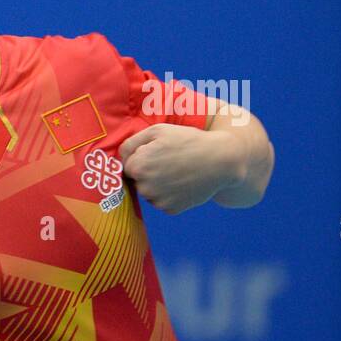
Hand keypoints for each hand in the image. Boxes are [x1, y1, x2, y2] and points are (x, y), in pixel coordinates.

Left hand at [118, 124, 240, 215]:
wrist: (221, 160)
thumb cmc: (188, 141)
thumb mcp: (158, 131)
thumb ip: (131, 142)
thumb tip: (120, 157)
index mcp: (137, 166)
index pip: (127, 165)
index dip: (142, 157)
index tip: (158, 153)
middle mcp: (144, 186)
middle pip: (137, 180)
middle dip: (148, 172)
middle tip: (170, 162)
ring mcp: (157, 200)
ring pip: (149, 192)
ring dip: (157, 184)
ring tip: (177, 171)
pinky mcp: (170, 210)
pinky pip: (162, 201)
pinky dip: (170, 194)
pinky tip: (183, 183)